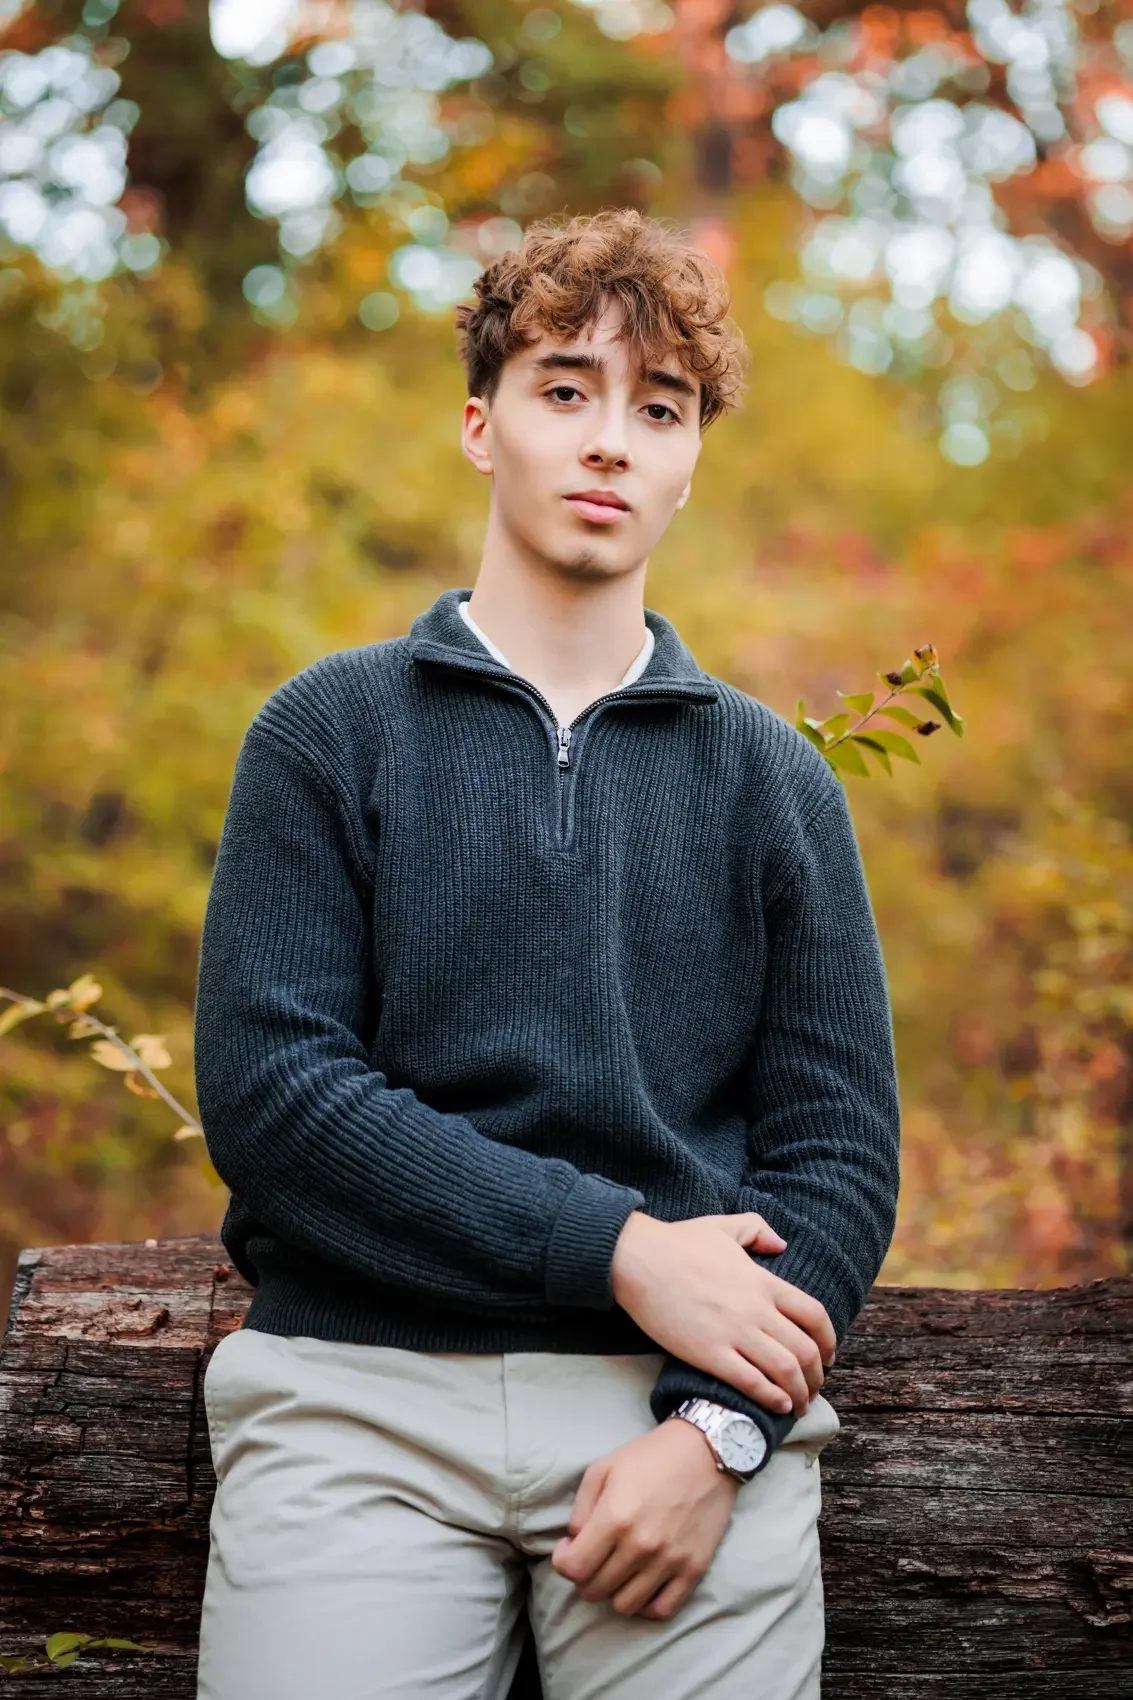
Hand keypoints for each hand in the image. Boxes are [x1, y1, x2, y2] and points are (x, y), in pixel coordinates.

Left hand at [551, 1416, 737, 1619]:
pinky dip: (646, 1604)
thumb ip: (581, 1508)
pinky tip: (642, 1583)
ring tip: (617, 1570)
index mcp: (615, 1518)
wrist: (706, 1452)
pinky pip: (662, 1610)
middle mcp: (641, 1546)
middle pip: (595, 1590)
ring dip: (613, 1592)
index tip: (569, 1548)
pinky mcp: (693, 1570)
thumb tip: (574, 1541)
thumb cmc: (650, 1456)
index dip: (563, 1561)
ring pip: (624, 1606)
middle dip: (584, 1577)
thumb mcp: (604, 1467)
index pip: (574, 1568)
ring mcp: (669, 1562)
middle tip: (593, 1557)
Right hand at [610, 1210, 835, 1415]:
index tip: (829, 1356)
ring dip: (799, 1393)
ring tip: (799, 1404)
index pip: (814, 1315)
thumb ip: (757, 1229)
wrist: (637, 1259)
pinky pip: (751, 1382)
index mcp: (763, 1281)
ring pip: (784, 1370)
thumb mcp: (724, 1225)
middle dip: (817, 1376)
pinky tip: (778, 1405)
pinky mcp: (709, 1353)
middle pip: (805, 1350)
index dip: (829, 1341)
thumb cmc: (677, 1242)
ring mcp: (734, 1332)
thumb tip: (781, 1244)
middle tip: (814, 1389)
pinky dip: (771, 1397)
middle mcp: (756, 1309)